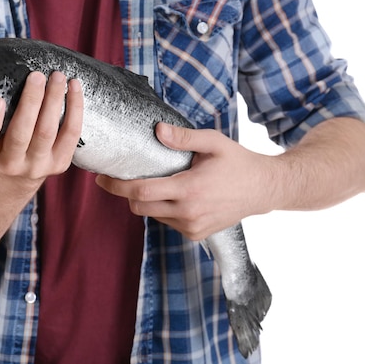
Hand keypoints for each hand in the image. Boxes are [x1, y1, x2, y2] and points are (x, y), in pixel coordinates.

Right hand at [0, 71, 83, 182]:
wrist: (17, 172)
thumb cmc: (0, 138)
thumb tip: (0, 68)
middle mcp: (10, 164)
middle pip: (21, 134)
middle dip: (31, 102)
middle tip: (36, 76)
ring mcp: (36, 166)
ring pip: (47, 132)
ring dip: (54, 100)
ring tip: (57, 77)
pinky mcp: (59, 164)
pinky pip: (70, 134)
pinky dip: (74, 109)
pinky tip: (74, 87)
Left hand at [95, 123, 275, 239]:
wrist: (264, 189)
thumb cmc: (238, 162)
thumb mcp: (214, 142)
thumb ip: (184, 137)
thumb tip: (157, 130)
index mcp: (190, 189)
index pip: (140, 191)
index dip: (116, 186)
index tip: (100, 179)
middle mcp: (188, 212)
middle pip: (139, 207)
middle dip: (126, 193)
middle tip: (124, 177)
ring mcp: (192, 226)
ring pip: (152, 215)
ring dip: (147, 200)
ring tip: (158, 182)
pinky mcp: (196, 234)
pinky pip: (167, 222)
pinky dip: (163, 209)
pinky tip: (175, 196)